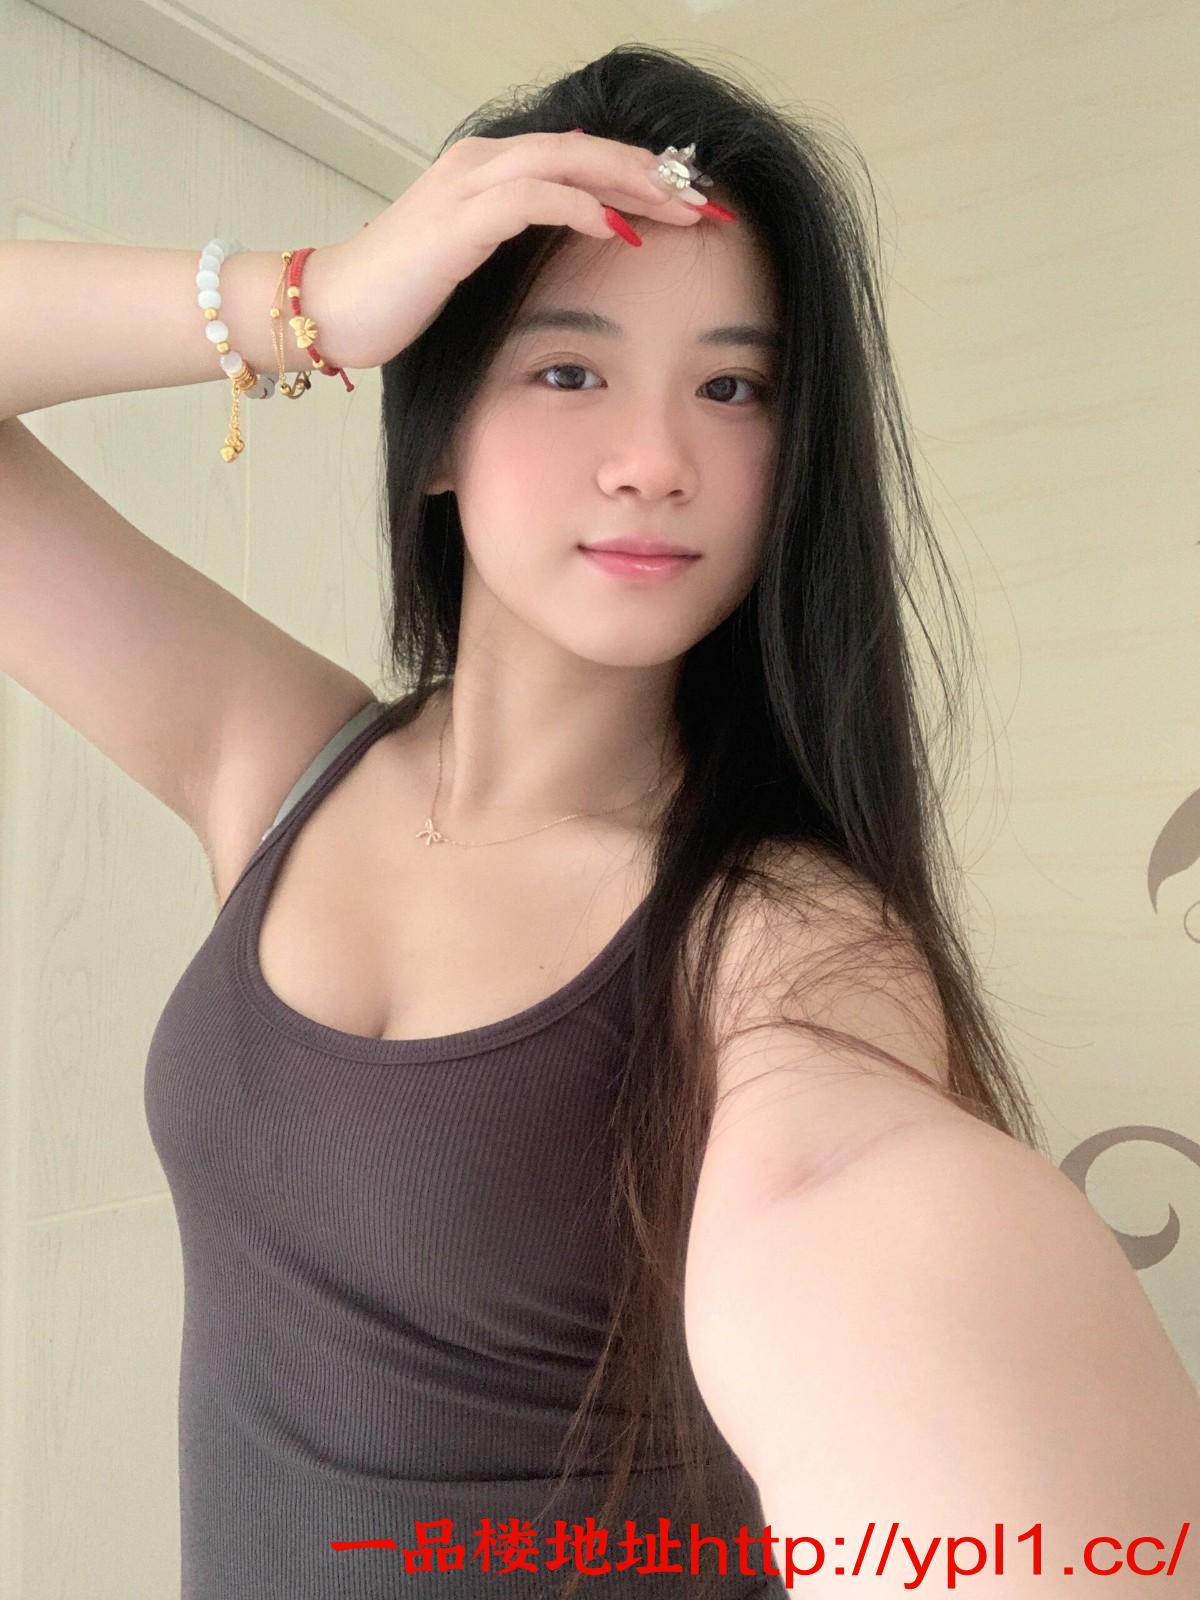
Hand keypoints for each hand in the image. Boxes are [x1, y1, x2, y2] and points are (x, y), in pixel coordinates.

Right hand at [319, 130, 707, 370]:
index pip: (579, 157)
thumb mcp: (471, 265)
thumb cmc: (399, 298)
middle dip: (653, 175)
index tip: (690, 204)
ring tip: (681, 211)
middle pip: (586, 149)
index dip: (639, 176)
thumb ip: (516, 244)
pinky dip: (581, 208)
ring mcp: (469, 185)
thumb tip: (574, 243)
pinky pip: (533, 197)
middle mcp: (482, 163)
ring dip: (631, 184)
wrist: (333, 311)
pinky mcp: (459, 219)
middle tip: (706, 203)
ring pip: (569, 161)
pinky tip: (620, 229)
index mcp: (488, 171)